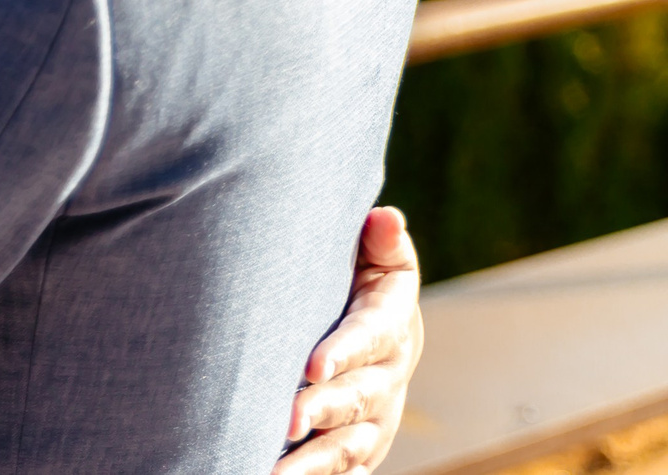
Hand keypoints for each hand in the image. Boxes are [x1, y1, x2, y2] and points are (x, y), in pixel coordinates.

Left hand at [273, 207, 423, 474]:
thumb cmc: (352, 276)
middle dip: (323, 410)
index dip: (345, 351)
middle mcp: (388, 377)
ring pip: (350, 445)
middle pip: (359, 398)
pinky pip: (345, 471)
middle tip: (287, 419)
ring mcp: (375, 419)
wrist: (357, 322)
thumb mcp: (372, 255)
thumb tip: (385, 218)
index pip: (371, 337)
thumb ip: (379, 241)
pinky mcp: (358, 448)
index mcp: (391, 325)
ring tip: (276, 470)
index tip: (312, 366)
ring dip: (316, 460)